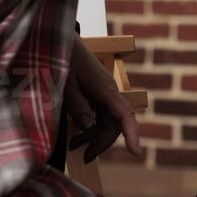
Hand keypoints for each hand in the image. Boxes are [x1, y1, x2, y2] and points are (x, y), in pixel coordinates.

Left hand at [65, 38, 142, 162]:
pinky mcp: (96, 93)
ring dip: (94, 136)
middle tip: (85, 158)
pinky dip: (89, 127)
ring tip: (75, 148)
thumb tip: (88, 126)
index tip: (135, 152)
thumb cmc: (63, 59)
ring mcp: (103, 92)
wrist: (61, 39)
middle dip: (102, 142)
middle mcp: (109, 92)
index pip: (125, 115)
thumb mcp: (65, 84)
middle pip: (114, 123)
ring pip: (106, 121)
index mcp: (105, 89)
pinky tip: (76, 136)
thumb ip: (77, 105)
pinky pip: (99, 114)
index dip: (132, 134)